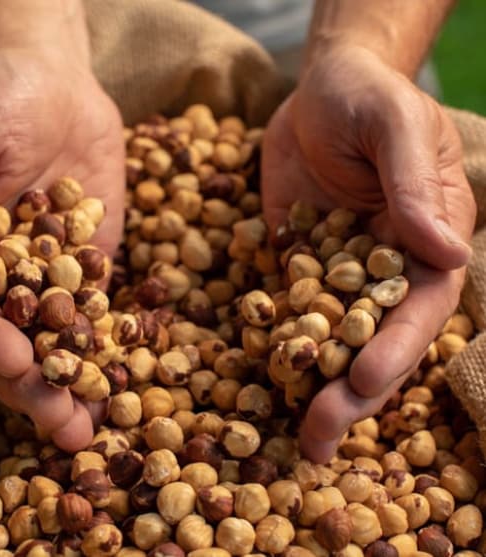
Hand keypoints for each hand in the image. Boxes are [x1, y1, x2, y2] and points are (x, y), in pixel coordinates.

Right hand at [0, 47, 124, 450]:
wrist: (57, 82)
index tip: (18, 369)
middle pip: (11, 338)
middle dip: (35, 385)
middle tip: (64, 430)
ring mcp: (46, 272)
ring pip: (56, 338)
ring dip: (72, 382)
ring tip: (92, 427)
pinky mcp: (90, 265)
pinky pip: (98, 312)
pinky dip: (108, 348)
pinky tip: (123, 381)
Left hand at [262, 45, 475, 461]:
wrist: (319, 93)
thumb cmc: (367, 98)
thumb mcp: (394, 127)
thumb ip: (415, 185)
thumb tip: (449, 253)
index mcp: (427, 242)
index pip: (418, 307)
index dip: (396, 348)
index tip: (363, 380)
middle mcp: (386, 269)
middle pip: (374, 340)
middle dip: (351, 392)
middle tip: (320, 437)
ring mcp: (338, 273)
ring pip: (331, 340)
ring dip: (315, 387)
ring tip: (298, 437)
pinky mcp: (296, 266)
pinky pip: (287, 314)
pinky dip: (278, 349)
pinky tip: (262, 385)